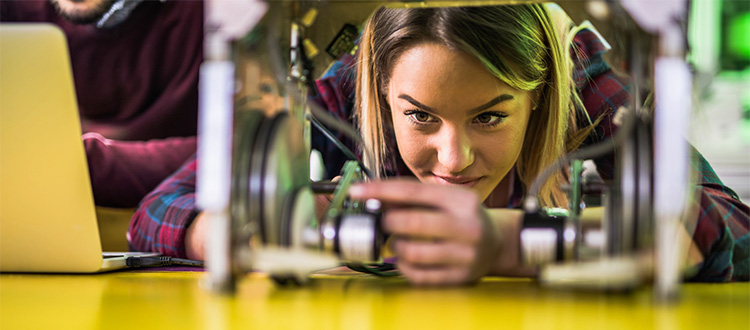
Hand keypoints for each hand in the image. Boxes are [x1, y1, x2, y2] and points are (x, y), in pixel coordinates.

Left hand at [348, 179, 498, 284]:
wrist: (497, 243)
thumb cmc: (462, 217)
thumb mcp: (445, 199)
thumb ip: (412, 197)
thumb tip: (372, 197)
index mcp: (461, 200)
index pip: (412, 192)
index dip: (380, 191)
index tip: (357, 192)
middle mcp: (468, 226)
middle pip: (411, 223)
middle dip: (387, 223)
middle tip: (383, 223)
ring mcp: (466, 254)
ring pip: (413, 252)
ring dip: (396, 247)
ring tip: (398, 241)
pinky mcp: (461, 277)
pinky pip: (419, 274)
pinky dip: (404, 266)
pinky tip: (407, 258)